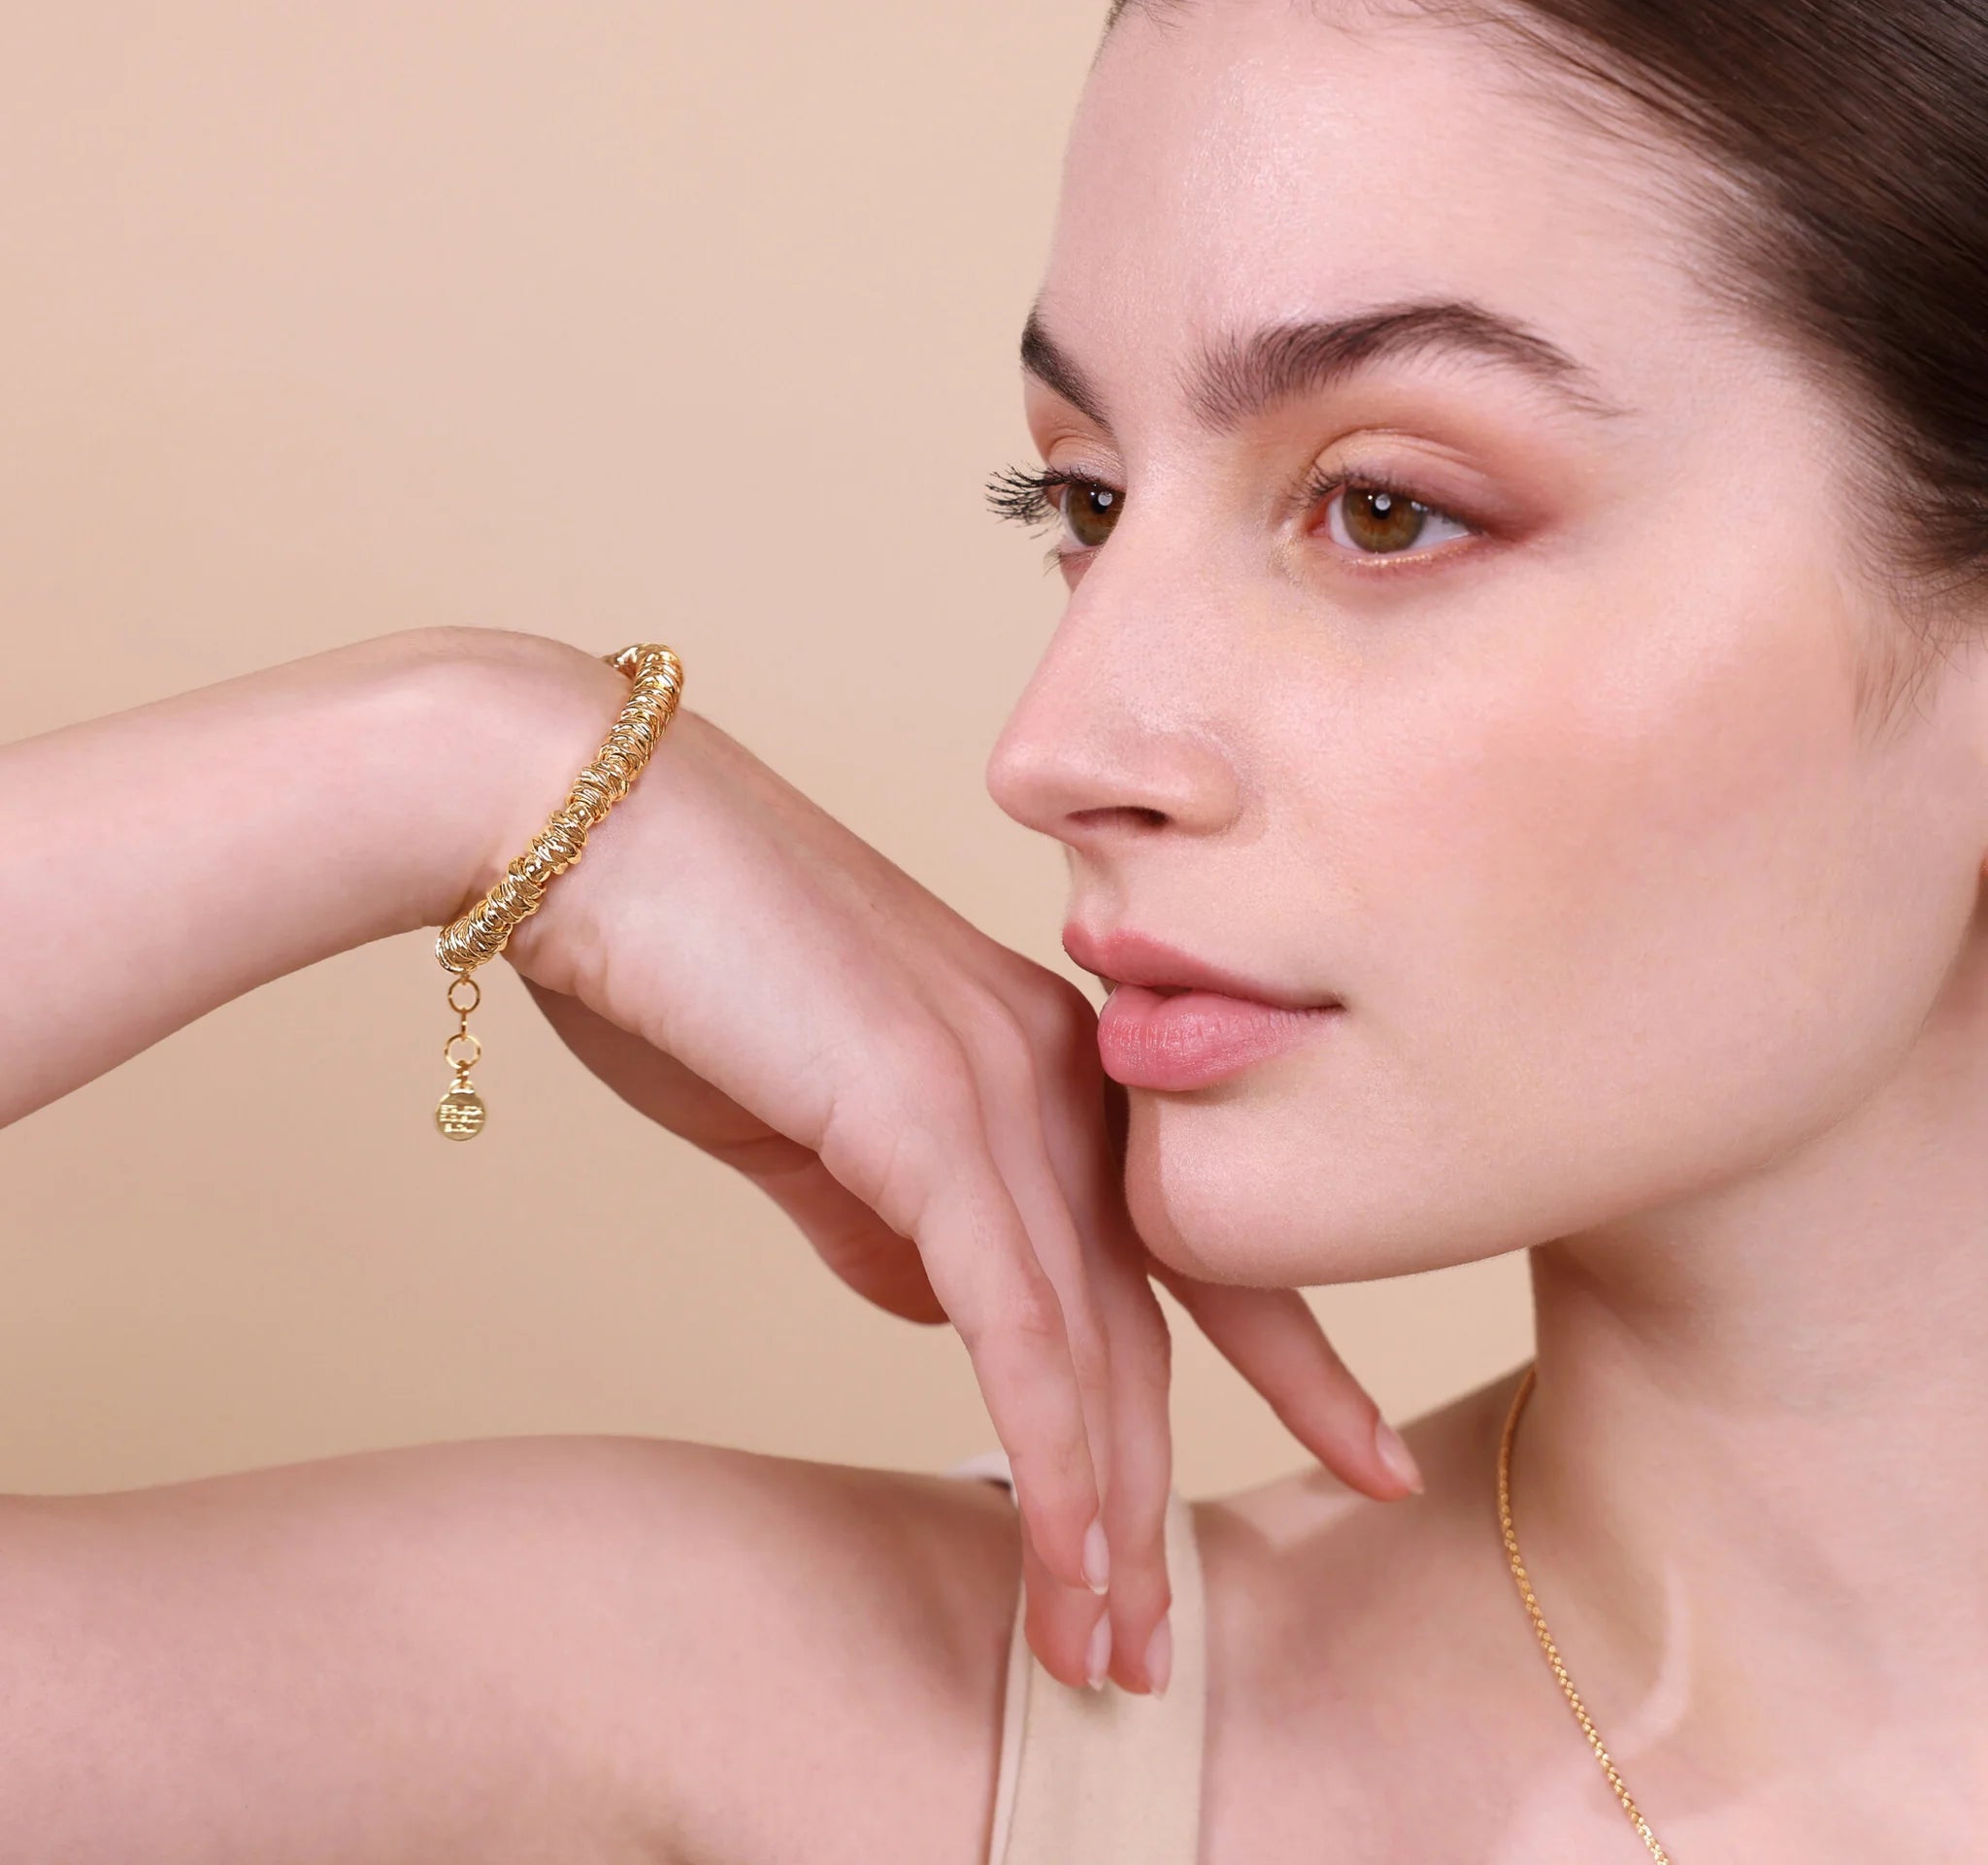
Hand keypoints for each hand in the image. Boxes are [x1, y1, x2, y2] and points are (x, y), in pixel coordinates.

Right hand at [462, 649, 1420, 1693]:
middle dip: (1164, 1486)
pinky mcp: (928, 1109)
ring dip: (1106, 1508)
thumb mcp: (807, 1114)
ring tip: (1109, 1657)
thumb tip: (944, 1309)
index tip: (1349, 1443)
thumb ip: (887, 1212)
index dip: (1280, 1351)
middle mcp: (1057, 1069)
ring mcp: (1003, 1083)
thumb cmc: (681, 952)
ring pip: (1096, 1334)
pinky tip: (1070, 1547)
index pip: (1183, 1233)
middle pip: (1156, 1311)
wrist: (583, 818)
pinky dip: (1052, 1443)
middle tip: (1158, 1647)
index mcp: (1042, 1058)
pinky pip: (1016, 1311)